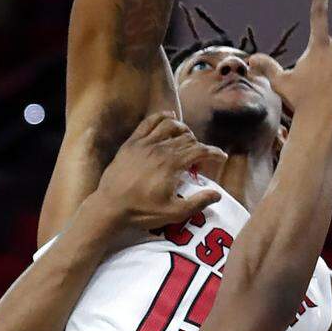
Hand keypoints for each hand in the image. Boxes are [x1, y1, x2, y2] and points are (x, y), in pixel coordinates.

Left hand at [94, 114, 224, 238]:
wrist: (110, 207)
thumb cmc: (142, 211)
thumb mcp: (174, 213)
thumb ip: (198, 203)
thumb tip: (217, 194)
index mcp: (173, 164)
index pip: (200, 151)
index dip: (214, 153)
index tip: (221, 157)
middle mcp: (161, 148)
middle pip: (187, 138)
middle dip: (198, 146)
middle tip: (199, 159)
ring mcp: (144, 143)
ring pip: (170, 125)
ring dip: (183, 129)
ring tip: (187, 137)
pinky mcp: (131, 142)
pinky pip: (148, 122)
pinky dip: (161, 117)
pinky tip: (168, 118)